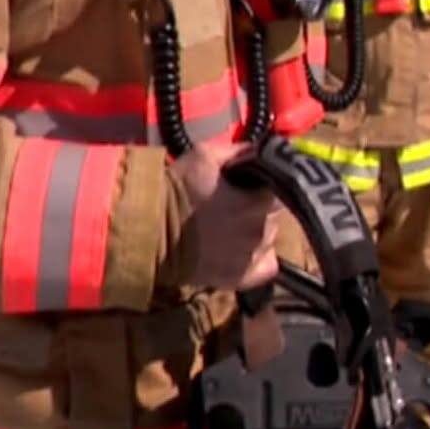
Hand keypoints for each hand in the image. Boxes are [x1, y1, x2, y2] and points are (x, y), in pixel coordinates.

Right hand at [170, 142, 283, 291]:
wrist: (148, 232)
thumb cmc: (176, 191)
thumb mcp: (204, 156)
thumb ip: (240, 150)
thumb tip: (261, 149)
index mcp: (257, 204)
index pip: (281, 191)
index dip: (266, 187)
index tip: (250, 186)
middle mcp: (261, 234)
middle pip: (276, 217)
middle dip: (261, 209)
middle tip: (237, 205)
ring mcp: (252, 260)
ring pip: (270, 241)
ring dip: (257, 232)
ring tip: (231, 227)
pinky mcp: (242, 280)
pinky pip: (266, 266)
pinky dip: (258, 258)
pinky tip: (239, 249)